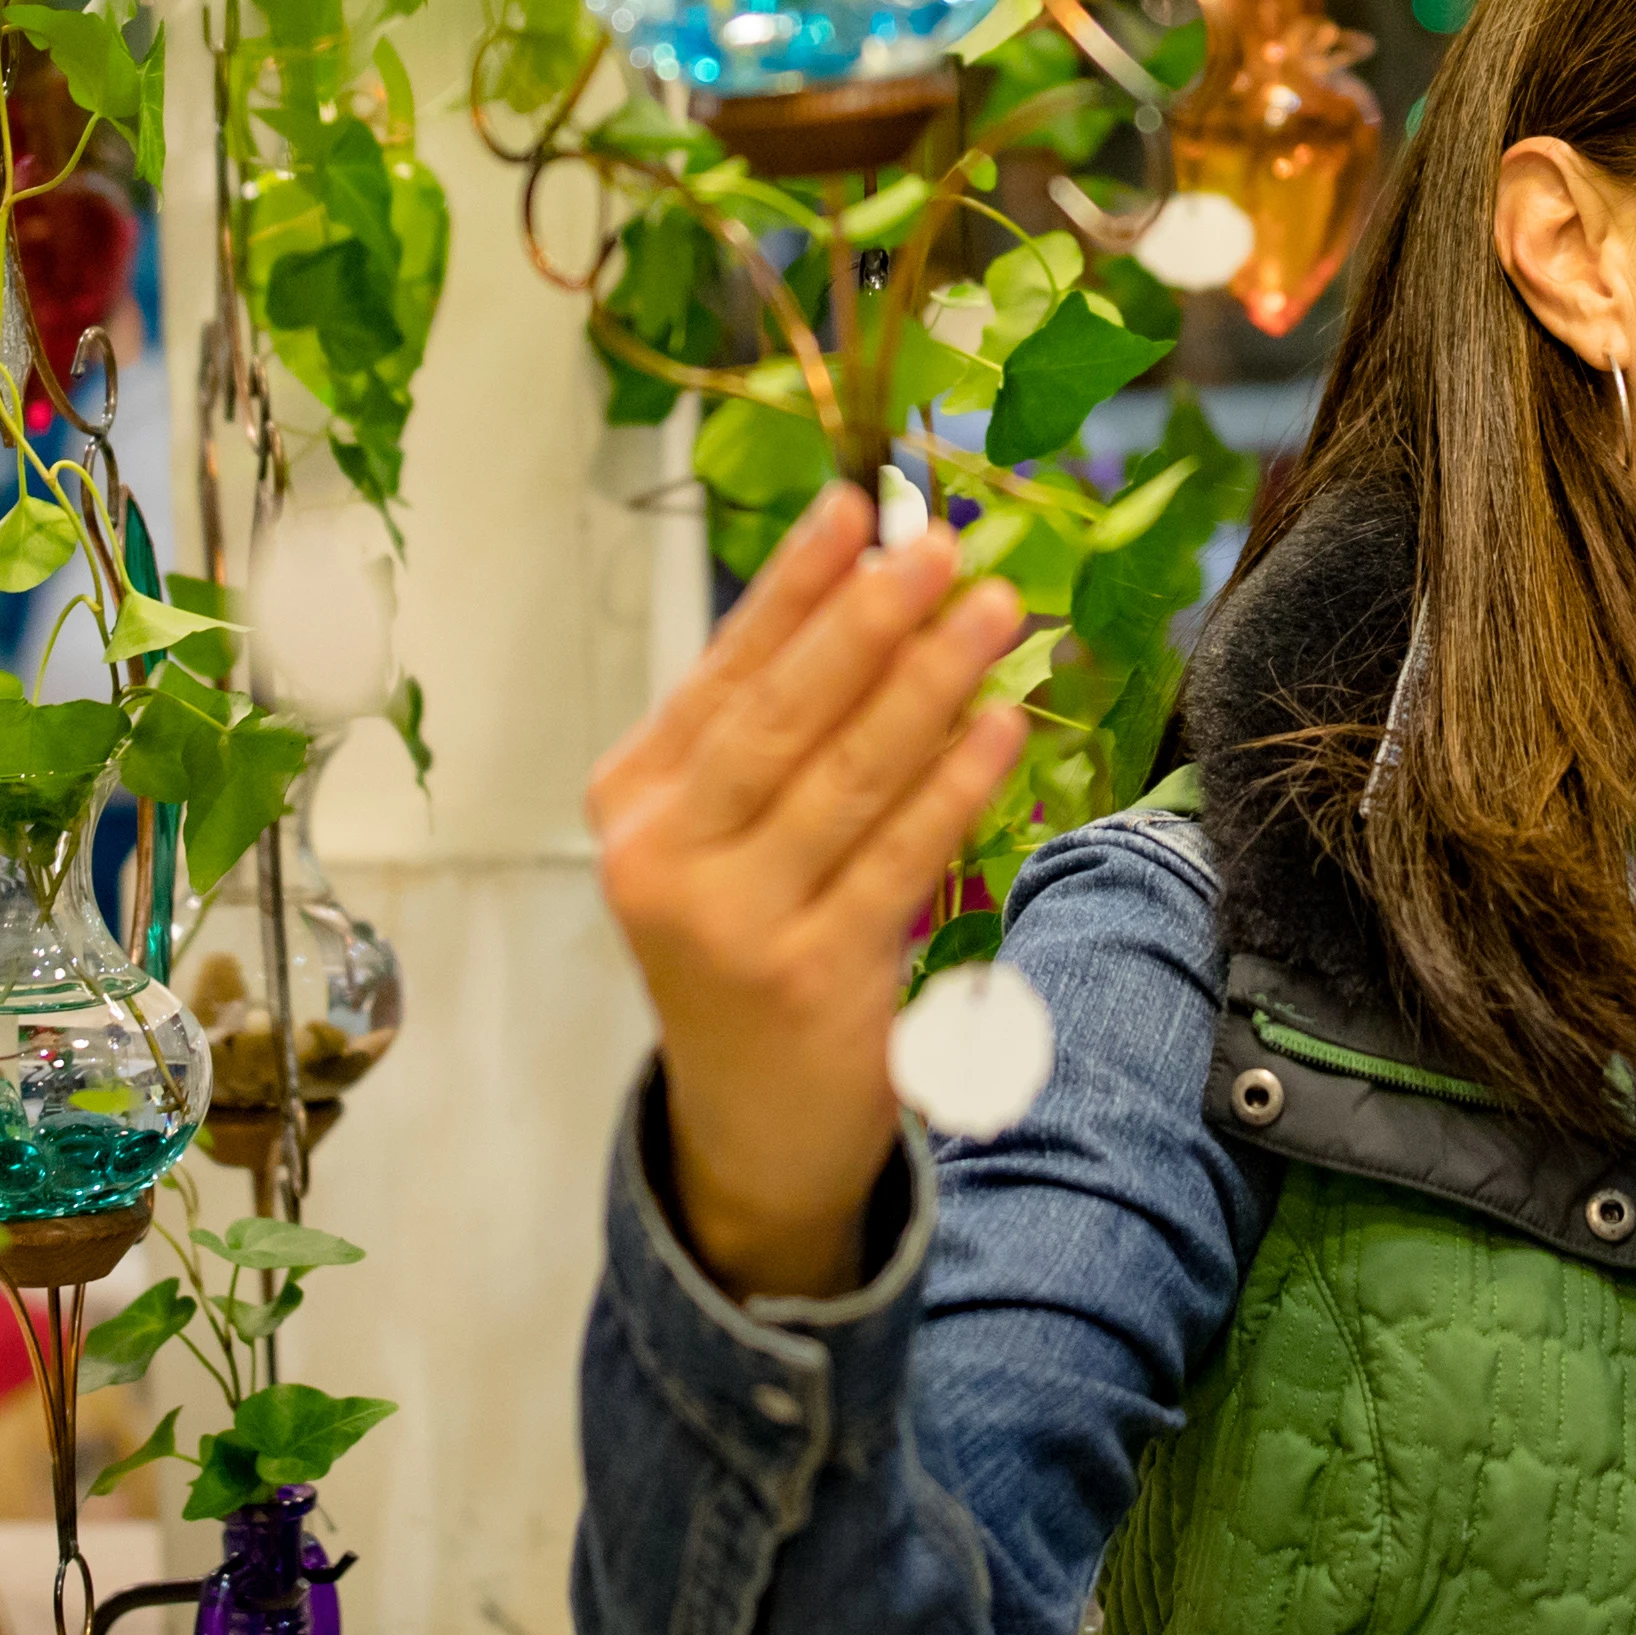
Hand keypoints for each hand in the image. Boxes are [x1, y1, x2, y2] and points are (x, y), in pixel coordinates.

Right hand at [588, 491, 1035, 1299]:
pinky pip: (900, 856)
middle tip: (943, 547)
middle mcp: (661, 858)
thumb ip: (771, 732)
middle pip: (781, 716)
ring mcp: (730, 924)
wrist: (749, 1128)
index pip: (722, 671)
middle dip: (869, 620)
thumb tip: (869, 587)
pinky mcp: (808, 978)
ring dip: (931, 683)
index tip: (855, 506)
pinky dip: (957, 782)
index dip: (793, 586)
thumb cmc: (747, 945)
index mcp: (632, 799)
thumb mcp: (721, 837)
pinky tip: (1003, 723)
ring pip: (848, 777)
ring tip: (996, 614)